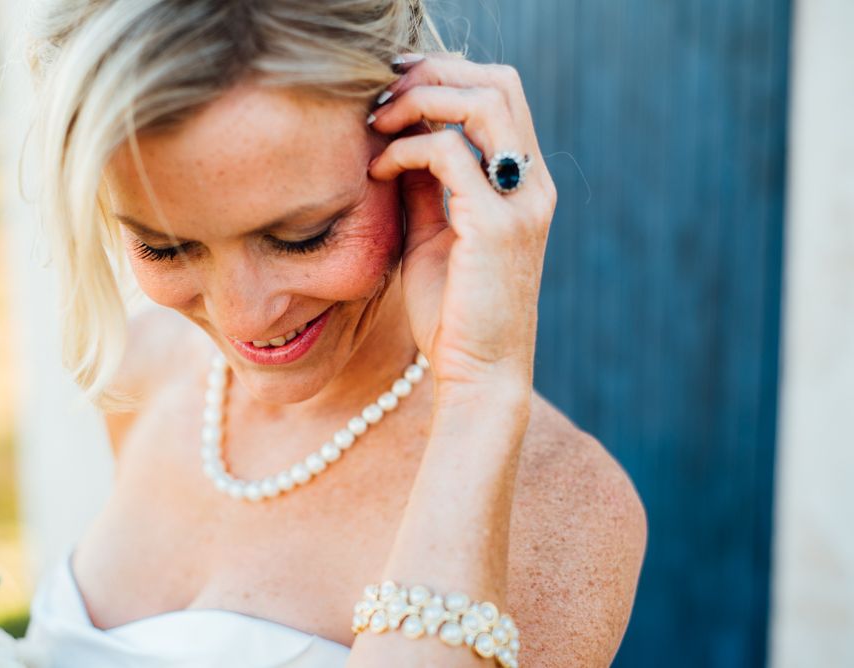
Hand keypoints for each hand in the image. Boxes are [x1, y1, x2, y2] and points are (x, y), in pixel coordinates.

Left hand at [367, 52, 556, 403]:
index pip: (501, 95)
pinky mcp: (495, 228)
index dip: (447, 75)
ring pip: (481, 104)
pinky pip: (448, 155)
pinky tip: (377, 172)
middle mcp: (532, 185)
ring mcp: (520, 204)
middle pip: (499, 83)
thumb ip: (426, 187)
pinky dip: (404, 150)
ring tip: (377, 123)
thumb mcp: (434, 236)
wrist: (478, 376)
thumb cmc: (453, 313)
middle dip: (434, 74)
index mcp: (524, 184)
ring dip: (419, 101)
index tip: (393, 89)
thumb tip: (399, 138)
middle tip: (382, 95)